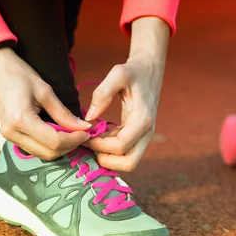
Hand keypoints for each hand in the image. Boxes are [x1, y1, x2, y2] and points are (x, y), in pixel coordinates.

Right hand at [0, 48, 90, 159]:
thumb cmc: (17, 74)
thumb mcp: (44, 90)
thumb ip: (63, 113)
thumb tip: (83, 127)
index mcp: (21, 120)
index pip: (54, 141)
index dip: (74, 140)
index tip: (86, 131)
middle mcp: (12, 133)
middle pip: (48, 153)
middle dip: (69, 146)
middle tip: (82, 134)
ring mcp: (8, 136)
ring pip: (41, 154)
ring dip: (59, 148)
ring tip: (72, 134)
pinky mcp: (9, 135)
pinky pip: (33, 148)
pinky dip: (48, 145)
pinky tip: (58, 133)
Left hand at [84, 17, 169, 171]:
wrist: (149, 72)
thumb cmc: (133, 72)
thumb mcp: (118, 73)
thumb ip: (102, 93)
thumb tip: (89, 116)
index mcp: (143, 119)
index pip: (121, 146)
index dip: (100, 145)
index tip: (86, 135)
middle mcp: (147, 133)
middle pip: (129, 164)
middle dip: (106, 159)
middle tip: (90, 144)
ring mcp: (144, 137)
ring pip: (127, 163)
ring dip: (108, 157)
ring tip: (92, 140)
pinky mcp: (138, 138)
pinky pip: (125, 154)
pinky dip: (110, 151)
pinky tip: (98, 136)